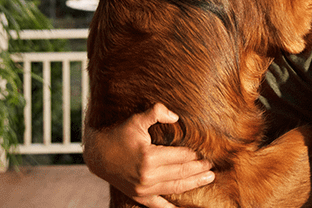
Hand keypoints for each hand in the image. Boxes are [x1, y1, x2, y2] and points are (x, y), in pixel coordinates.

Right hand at [83, 103, 214, 207]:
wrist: (98, 154)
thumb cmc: (118, 135)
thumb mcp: (136, 120)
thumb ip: (156, 113)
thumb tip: (175, 116)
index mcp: (149, 157)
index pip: (180, 156)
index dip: (194, 155)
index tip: (206, 152)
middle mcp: (147, 176)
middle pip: (181, 172)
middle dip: (199, 169)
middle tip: (212, 166)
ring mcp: (143, 188)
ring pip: (175, 187)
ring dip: (193, 183)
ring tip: (209, 178)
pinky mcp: (139, 196)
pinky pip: (158, 205)